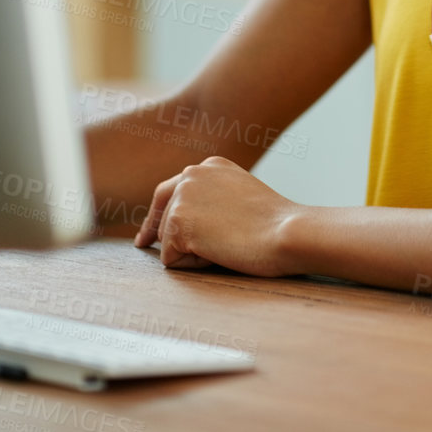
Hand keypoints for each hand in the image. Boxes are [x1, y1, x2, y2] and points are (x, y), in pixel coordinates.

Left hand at [133, 157, 301, 275]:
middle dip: (167, 237)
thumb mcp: (240, 199)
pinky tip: (219, 253)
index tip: (146, 238)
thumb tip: (183, 224)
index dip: (158, 217)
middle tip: (164, 246)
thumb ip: (213, 200)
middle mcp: (192, 173)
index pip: (169, 192)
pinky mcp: (178, 221)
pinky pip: (170, 259)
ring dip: (191, 253)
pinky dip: (192, 266)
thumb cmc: (273, 225)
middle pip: (161, 215)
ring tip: (226, 245)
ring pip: (167, 240)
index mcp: (210, 166)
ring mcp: (183, 195)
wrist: (285, 231)